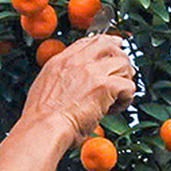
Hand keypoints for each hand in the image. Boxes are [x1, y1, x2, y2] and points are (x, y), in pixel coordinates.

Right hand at [19, 35, 135, 146]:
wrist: (44, 128)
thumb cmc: (41, 119)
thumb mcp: (43, 88)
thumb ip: (59, 79)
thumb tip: (69, 85)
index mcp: (61, 61)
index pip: (90, 42)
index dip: (107, 42)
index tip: (115, 45)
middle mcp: (77, 62)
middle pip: (111, 47)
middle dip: (122, 59)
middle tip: (125, 74)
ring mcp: (92, 72)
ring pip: (123, 65)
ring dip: (124, 81)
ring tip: (116, 98)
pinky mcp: (105, 86)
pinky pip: (128, 86)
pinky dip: (126, 99)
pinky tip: (115, 109)